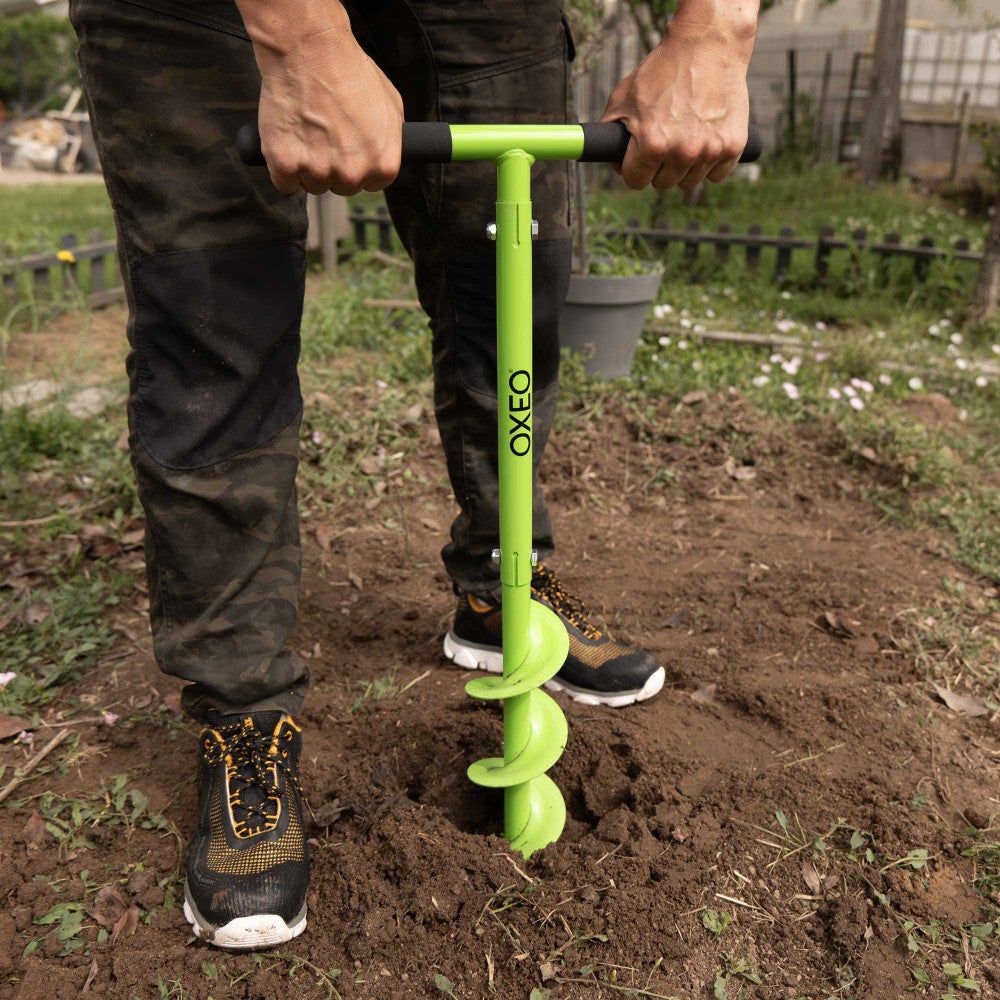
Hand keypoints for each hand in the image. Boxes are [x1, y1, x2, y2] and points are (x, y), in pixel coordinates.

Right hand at [236, 0, 402, 194]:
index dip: (357, 166)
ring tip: (306, 130)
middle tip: (323, 133)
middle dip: (332, 166)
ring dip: (306, 166)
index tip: (347, 149)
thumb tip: (388, 152)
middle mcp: (353, 174)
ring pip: (312, 185)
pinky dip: (282, 166)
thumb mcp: (391, 103)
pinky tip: (286, 140)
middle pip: (341, 188)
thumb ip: (392, 138)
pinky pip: (284, 183)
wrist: (309, 49)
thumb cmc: (348, 69)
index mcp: (383, 164)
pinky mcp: (286, 164)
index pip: (370, 185)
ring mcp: (319, 171)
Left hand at [599, 1, 756, 190]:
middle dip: (658, 167)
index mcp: (652, 145)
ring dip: (684, 166)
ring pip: (689, 182)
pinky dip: (711, 163)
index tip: (638, 156)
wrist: (708, 44)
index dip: (633, 168)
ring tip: (684, 135)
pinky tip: (706, 139)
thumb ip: (609, 132)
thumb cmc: (664, 69)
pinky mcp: (734, 146)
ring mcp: (711, 151)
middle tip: (663, 139)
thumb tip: (610, 159)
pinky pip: (716, 175)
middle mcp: (683, 152)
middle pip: (663, 184)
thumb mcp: (623, 96)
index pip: (636, 181)